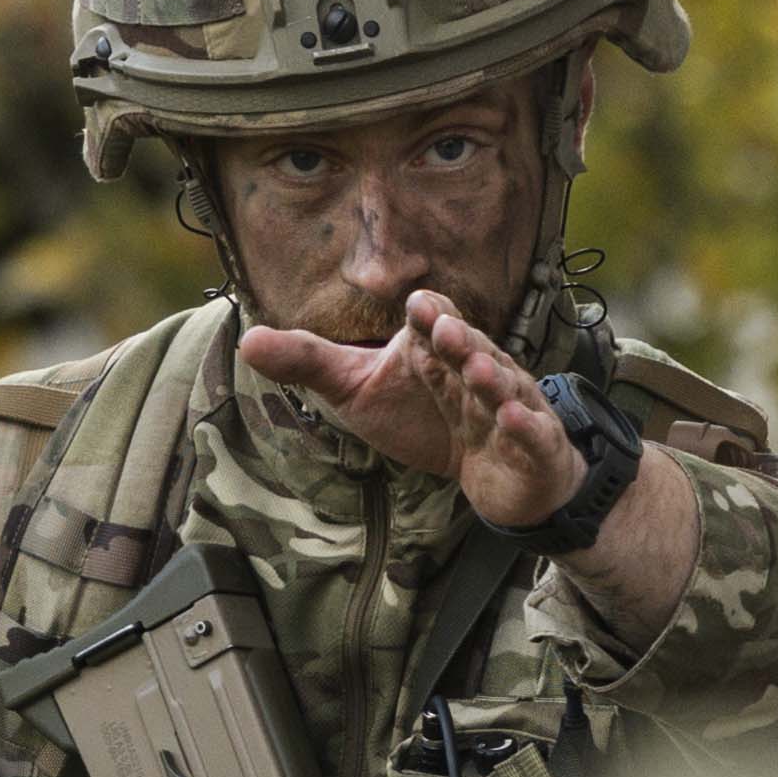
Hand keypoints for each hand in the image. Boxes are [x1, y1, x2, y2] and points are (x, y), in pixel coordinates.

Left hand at [238, 289, 576, 514]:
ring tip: (479, 370)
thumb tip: (247, 340)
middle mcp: (476, 367)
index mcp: (437, 347)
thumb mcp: (356, 388)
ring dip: (493, 376)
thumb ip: (309, 362)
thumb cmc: (421, 418)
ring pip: (502, 384)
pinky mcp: (530, 442)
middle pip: (470, 347)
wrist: (488, 470)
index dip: (430, 314)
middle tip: (444, 330)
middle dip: (460, 338)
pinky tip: (513, 420)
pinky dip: (525, 425)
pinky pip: (530, 431)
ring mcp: (508, 402)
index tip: (417, 306)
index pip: (436, 320)